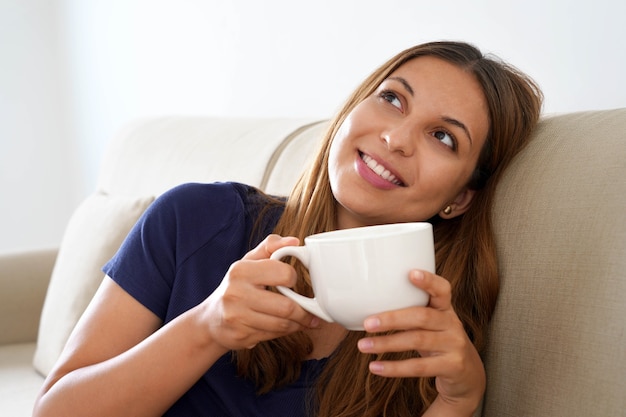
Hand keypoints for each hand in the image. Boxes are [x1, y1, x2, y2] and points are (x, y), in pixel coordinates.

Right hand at [200, 235, 318, 351]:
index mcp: (241, 270)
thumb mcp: (248, 262)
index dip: (293, 278)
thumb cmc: (236, 285)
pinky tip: (288, 327)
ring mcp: (237, 317)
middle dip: (304, 311)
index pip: (284, 274)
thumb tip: (295, 242)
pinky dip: (285, 332)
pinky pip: (273, 335)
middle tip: (313, 311)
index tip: (293, 282)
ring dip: (298, 324)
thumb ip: (270, 247)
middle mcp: (237, 294)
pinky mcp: (240, 336)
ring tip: (304, 320)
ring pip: (282, 325)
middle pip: (286, 306)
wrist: (211, 319)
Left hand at [356, 269, 484, 413]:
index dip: (428, 281)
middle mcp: (452, 324)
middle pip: (422, 316)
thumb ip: (410, 312)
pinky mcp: (452, 366)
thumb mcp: (431, 324)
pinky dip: (394, 368)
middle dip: (392, 319)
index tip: (410, 273)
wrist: (467, 374)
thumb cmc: (437, 341)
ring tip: (363, 345)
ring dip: (386, 343)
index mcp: (445, 308)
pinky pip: (420, 367)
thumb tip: (367, 305)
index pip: (442, 289)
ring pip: (417, 341)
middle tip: (367, 323)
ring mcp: (454, 345)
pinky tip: (375, 367)